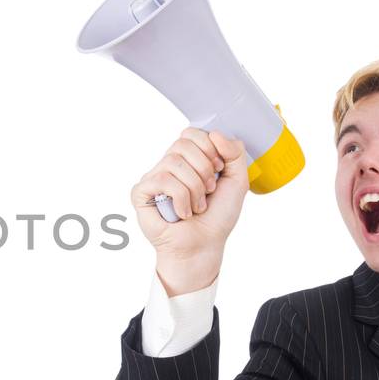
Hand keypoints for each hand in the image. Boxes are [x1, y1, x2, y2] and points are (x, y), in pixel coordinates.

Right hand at [131, 128, 249, 295]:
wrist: (204, 246)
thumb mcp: (237, 181)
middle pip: (183, 144)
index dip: (209, 148)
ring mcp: (153, 178)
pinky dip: (180, 198)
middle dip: (204, 169)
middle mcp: (169, 165)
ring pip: (173, 163)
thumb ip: (235, 152)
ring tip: (197, 206)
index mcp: (188, 159)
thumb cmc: (216, 217)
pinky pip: (162, 180)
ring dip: (194, 188)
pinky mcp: (141, 192)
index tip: (218, 170)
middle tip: (209, 191)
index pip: (192, 133)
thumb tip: (214, 134)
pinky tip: (183, 213)